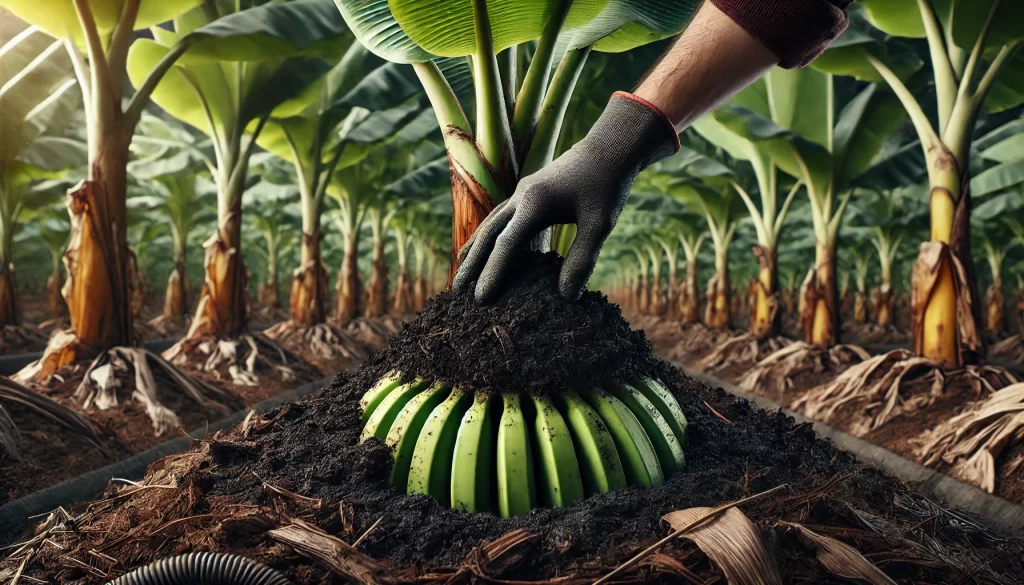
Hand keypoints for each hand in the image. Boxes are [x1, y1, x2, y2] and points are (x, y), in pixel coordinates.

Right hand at [452, 93, 679, 301]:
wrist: (609, 148)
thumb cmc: (608, 185)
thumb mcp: (600, 224)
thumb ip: (583, 259)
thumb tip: (567, 296)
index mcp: (535, 204)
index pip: (507, 245)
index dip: (492, 273)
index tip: (481, 298)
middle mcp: (521, 196)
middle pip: (488, 234)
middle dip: (472, 265)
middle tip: (457, 292)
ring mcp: (521, 191)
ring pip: (490, 224)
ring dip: (475, 250)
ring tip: (462, 273)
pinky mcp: (528, 191)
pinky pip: (500, 217)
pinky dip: (488, 235)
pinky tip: (483, 247)